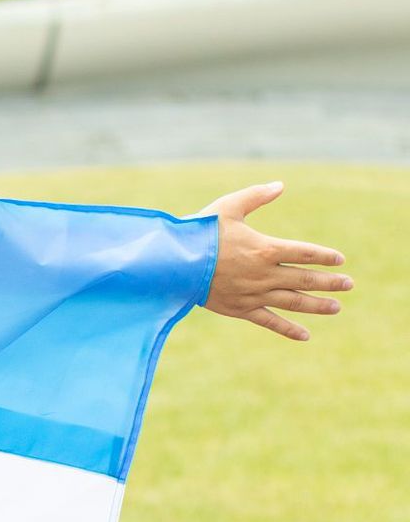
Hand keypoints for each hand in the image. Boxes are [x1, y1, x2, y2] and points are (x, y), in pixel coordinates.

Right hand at [198, 181, 350, 342]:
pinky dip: (288, 329)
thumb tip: (281, 186)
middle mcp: (264, 274)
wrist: (171, 264)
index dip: (324, 256)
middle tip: (349, 284)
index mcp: (265, 248)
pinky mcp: (239, 309)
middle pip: (305, 279)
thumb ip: (256, 196)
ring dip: (317, 305)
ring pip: (293, 301)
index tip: (339, 259)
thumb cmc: (198, 234)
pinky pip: (269, 321)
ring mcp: (253, 294)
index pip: (304, 252)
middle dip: (330, 282)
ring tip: (336, 307)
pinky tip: (305, 335)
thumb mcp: (227, 207)